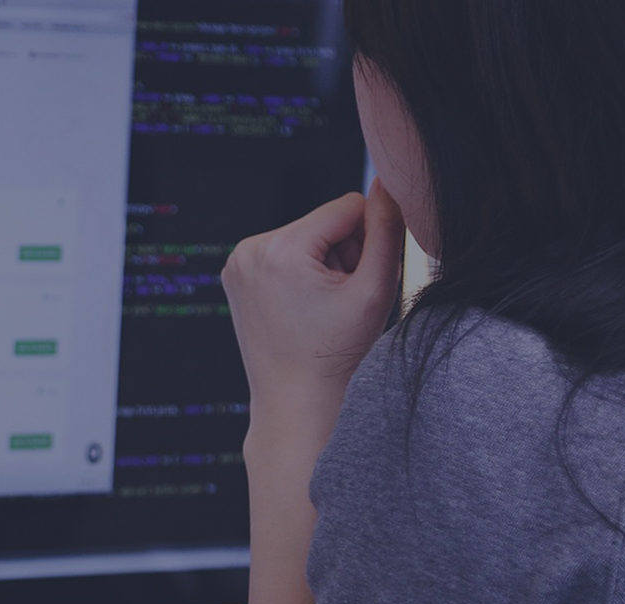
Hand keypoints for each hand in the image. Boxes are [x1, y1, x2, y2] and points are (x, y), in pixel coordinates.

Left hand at [223, 181, 404, 445]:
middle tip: (339, 300)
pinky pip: (284, 253)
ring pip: (306, 237)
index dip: (369, 239)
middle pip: (323, 222)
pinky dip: (301, 273)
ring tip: (321, 307)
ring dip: (323, 263)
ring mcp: (236, 262)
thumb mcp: (374, 289)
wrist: (295, 400)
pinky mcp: (235, 275)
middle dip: (342, 253)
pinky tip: (303, 307)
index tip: (362, 278)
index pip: (348, 206)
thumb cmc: (337, 352)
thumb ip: (387, 230)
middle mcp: (248, 249)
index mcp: (279, 249)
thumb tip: (389, 182)